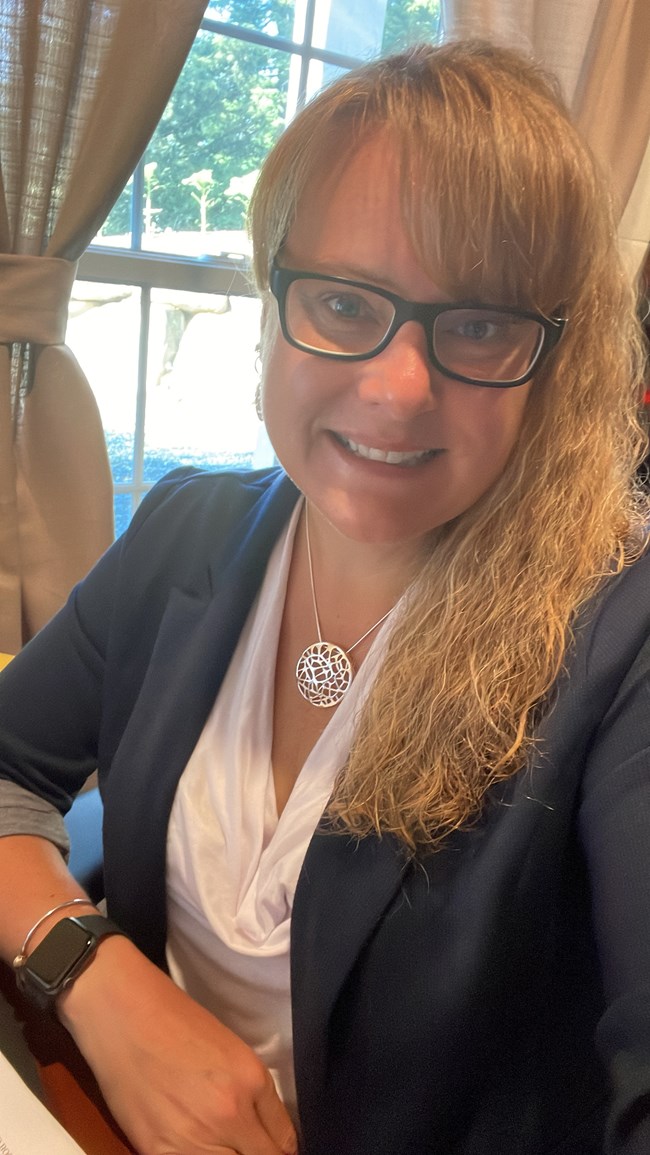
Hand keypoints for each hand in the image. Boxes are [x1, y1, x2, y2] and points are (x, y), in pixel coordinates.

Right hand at [58, 936, 297, 1154]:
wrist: (122, 1013)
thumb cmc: (176, 1021)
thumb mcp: (232, 1050)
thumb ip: (254, 1094)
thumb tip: (266, 1130)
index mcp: (251, 1082)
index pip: (284, 1142)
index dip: (281, 1148)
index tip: (274, 1147)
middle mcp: (228, 1115)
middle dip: (260, 1154)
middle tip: (247, 1145)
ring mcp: (193, 1139)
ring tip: (218, 1141)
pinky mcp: (158, 1153)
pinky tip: (193, 1145)